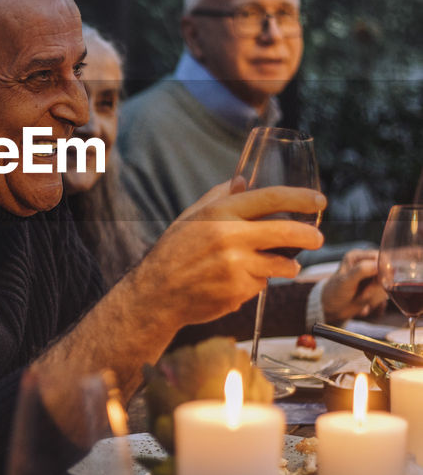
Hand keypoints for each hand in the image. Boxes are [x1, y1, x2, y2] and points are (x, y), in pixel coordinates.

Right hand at [141, 185, 325, 325]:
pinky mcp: (239, 291)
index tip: (318, 201)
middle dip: (310, 236)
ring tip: (279, 265)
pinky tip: (237, 282)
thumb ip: (219, 197)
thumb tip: (243, 180)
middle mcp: (230, 236)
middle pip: (286, 231)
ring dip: (286, 265)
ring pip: (281, 264)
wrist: (157, 294)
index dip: (300, 198)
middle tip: (318, 238)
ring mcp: (236, 266)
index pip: (271, 198)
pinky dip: (257, 282)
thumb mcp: (191, 217)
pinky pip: (262, 284)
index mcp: (220, 212)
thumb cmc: (174, 252)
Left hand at [320, 249, 387, 321]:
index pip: (380, 257)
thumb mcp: (346, 280)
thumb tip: (378, 265)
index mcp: (357, 256)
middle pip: (386, 271)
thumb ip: (361, 270)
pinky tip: (364, 300)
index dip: (381, 269)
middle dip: (378, 284)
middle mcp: (365, 264)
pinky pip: (383, 293)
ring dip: (375, 293)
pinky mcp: (374, 287)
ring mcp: (371, 276)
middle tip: (365, 292)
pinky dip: (376, 299)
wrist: (332, 308)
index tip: (376, 281)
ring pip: (386, 283)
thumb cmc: (335, 292)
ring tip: (361, 296)